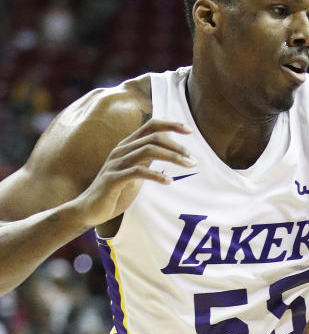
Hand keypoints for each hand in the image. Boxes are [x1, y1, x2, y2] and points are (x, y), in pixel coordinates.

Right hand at [73, 119, 193, 225]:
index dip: (170, 125)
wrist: (90, 209)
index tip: (189, 130)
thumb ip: (148, 158)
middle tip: (193, 160)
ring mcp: (116, 163)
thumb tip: (168, 149)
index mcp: (127, 145)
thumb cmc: (116, 190)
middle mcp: (121, 150)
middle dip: (177, 147)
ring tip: (188, 166)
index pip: (150, 126)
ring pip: (148, 151)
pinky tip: (169, 181)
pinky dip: (156, 175)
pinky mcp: (112, 179)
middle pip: (153, 138)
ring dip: (172, 157)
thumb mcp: (136, 170)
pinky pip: (137, 171)